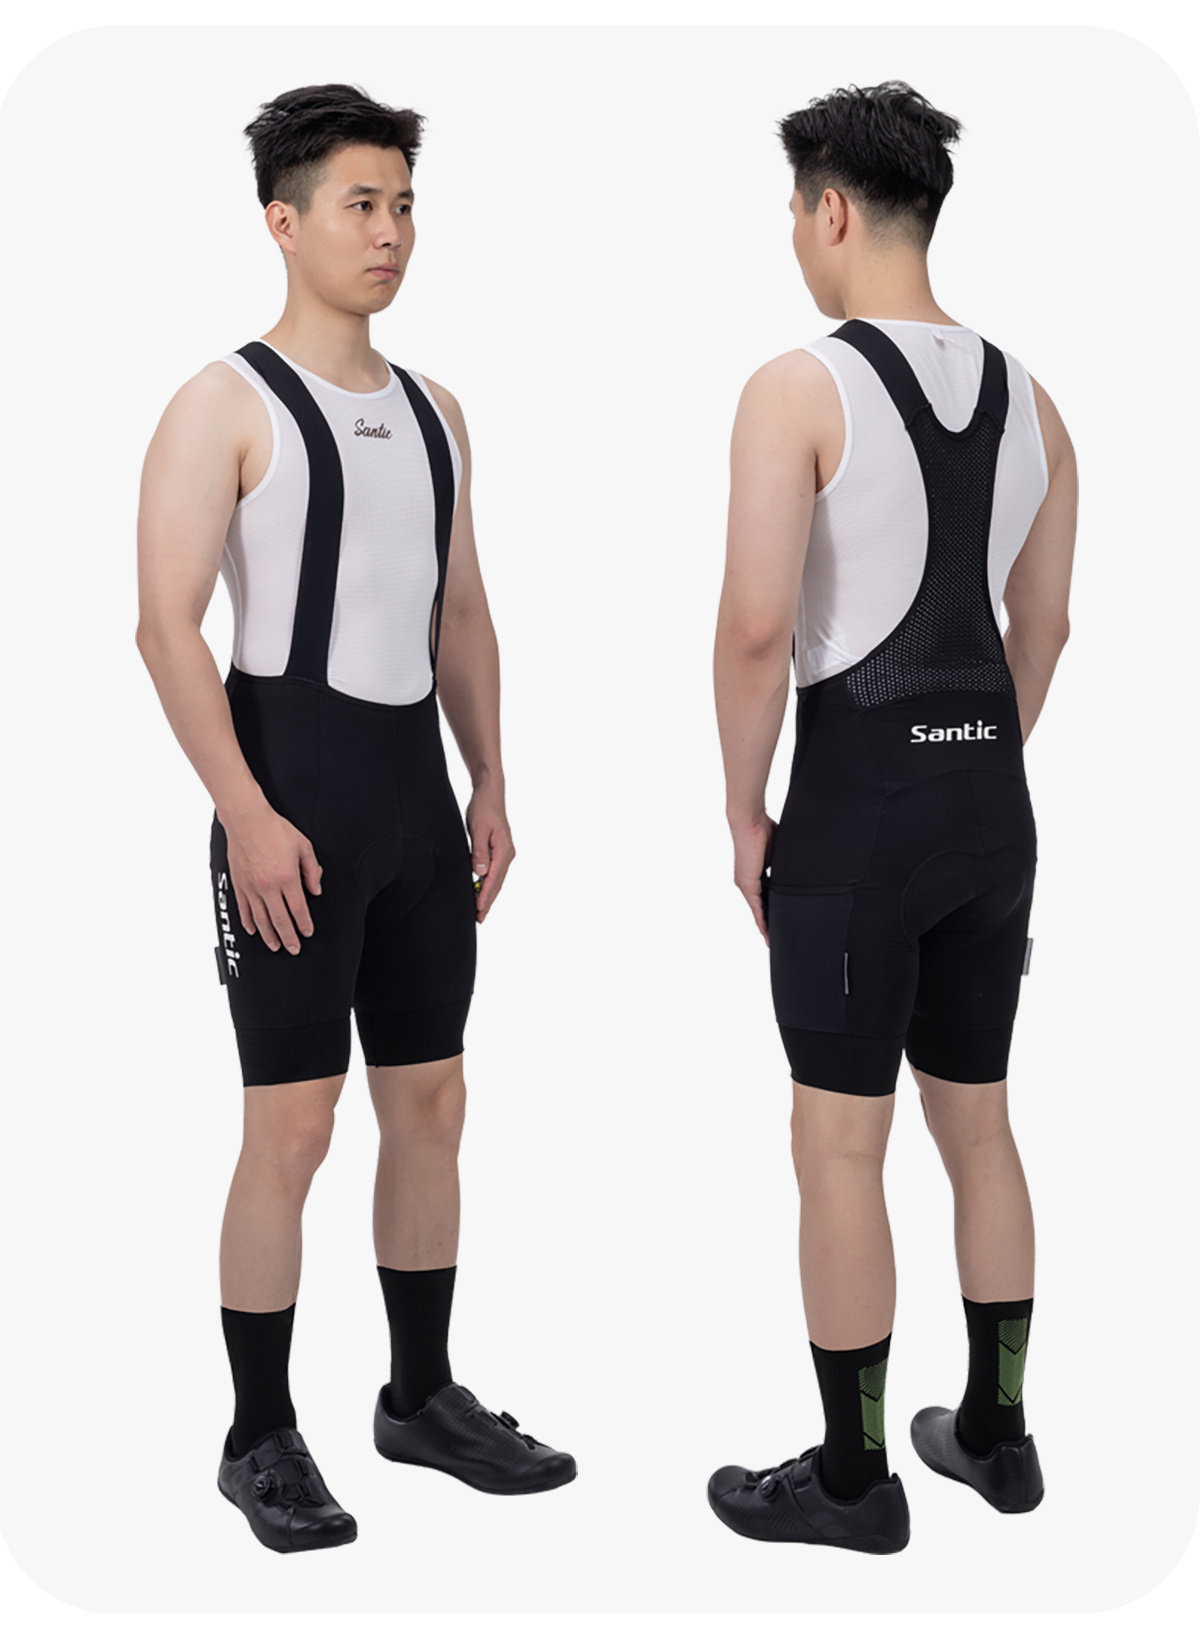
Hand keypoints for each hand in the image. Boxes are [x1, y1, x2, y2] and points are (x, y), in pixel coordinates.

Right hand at [223, 805, 322, 953]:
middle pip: (280, 920)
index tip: (307, 933)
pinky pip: (244, 909)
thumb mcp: (304, 846)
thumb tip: (316, 890)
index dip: (304, 924)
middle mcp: (268, 886)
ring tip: (275, 946)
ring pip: (260, 919)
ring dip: (269, 936)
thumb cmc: (276, 830)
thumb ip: (312, 871)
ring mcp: (251, 887)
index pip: (298, 909)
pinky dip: (249, 922)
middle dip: (288, 938)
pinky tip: (254, 931)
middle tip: (293, 949)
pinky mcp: (239, 884)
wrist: (248, 820)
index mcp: (287, 877)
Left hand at [465, 785, 513, 922]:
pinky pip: (495, 872)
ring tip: (480, 909)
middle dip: (488, 901)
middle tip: (480, 918)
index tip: (479, 909)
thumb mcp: (477, 829)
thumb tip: (481, 872)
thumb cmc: (483, 808)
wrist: (490, 793)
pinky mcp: (500, 850)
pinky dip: (489, 883)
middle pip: (497, 883)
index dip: (485, 896)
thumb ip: (479, 852)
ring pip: (497, 879)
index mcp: (503, 850)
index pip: (493, 879)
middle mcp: (507, 854)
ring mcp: (505, 852)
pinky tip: (482, 889)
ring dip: (489, 894)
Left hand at [731, 813, 776, 945]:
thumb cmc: (764, 829)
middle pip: (760, 907)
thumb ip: (786, 864)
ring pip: (757, 910)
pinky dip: (761, 919)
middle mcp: (748, 881)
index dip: (772, 910)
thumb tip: (800, 868)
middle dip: (769, 923)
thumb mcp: (779, 852)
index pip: (765, 897)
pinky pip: (755, 906)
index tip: (780, 921)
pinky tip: (766, 931)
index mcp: (756, 874)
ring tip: (772, 939)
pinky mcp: (747, 883)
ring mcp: (746, 883)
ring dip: (765, 925)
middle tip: (776, 938)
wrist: (750, 820)